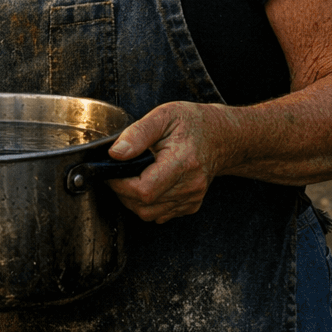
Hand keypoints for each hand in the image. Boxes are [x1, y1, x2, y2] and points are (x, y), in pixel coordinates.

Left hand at [104, 101, 223, 223]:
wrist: (221, 136)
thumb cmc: (192, 123)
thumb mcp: (163, 116)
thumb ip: (137, 134)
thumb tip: (115, 153)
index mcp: (183, 162)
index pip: (144, 190)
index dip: (120, 184)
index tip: (110, 170)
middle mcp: (190, 185)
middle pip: (144, 205)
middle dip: (122, 192)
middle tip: (118, 172)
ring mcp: (192, 198)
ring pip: (149, 214)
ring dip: (132, 200)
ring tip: (131, 177)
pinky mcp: (191, 205)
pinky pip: (160, 215)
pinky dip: (147, 204)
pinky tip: (148, 183)